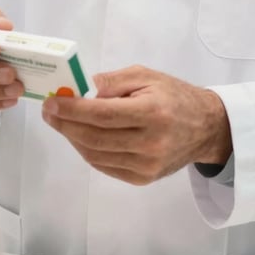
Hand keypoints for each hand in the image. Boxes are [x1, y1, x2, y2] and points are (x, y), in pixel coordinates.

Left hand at [41, 65, 231, 184]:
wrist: (205, 127)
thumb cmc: (174, 95)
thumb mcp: (147, 75)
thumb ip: (114, 80)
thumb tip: (84, 88)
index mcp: (151, 113)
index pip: (102, 115)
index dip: (73, 110)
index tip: (52, 102)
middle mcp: (149, 143)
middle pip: (95, 137)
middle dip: (65, 124)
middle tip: (49, 111)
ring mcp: (146, 165)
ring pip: (96, 154)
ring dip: (73, 138)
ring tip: (60, 122)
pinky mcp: (143, 178)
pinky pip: (106, 166)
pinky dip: (88, 151)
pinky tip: (80, 136)